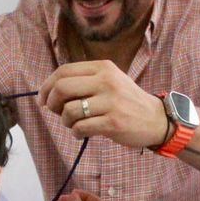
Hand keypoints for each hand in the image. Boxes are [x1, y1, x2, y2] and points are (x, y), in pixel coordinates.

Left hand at [38, 60, 168, 148]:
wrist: (156, 119)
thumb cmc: (126, 101)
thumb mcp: (109, 82)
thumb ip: (83, 82)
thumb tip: (49, 93)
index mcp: (103, 68)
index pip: (64, 71)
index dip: (47, 86)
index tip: (43, 99)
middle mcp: (107, 81)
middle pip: (62, 88)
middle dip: (52, 103)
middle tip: (56, 112)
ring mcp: (111, 102)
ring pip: (70, 111)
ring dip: (66, 121)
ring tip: (75, 124)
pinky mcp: (113, 122)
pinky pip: (81, 128)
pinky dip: (76, 133)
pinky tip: (83, 132)